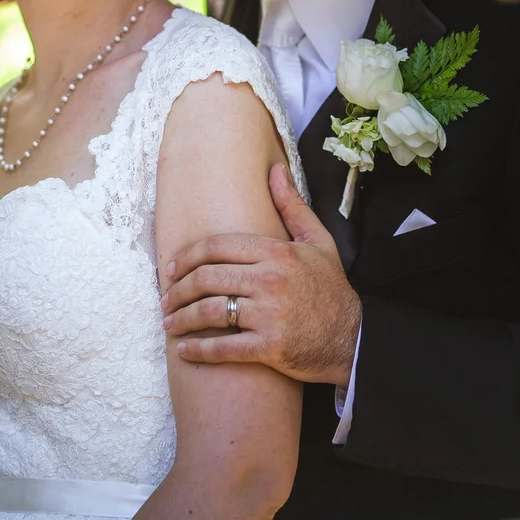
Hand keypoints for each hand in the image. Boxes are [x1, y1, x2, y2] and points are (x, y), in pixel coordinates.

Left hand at [160, 163, 361, 384]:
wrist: (354, 338)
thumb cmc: (331, 289)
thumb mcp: (318, 241)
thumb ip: (292, 206)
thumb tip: (275, 169)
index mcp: (277, 252)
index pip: (218, 246)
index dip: (188, 257)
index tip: (171, 269)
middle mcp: (270, 280)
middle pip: (207, 278)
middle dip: (178, 290)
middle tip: (166, 299)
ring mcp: (270, 314)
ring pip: (210, 311)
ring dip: (182, 319)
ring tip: (169, 324)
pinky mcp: (269, 347)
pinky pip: (224, 347)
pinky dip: (199, 350)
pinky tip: (183, 350)